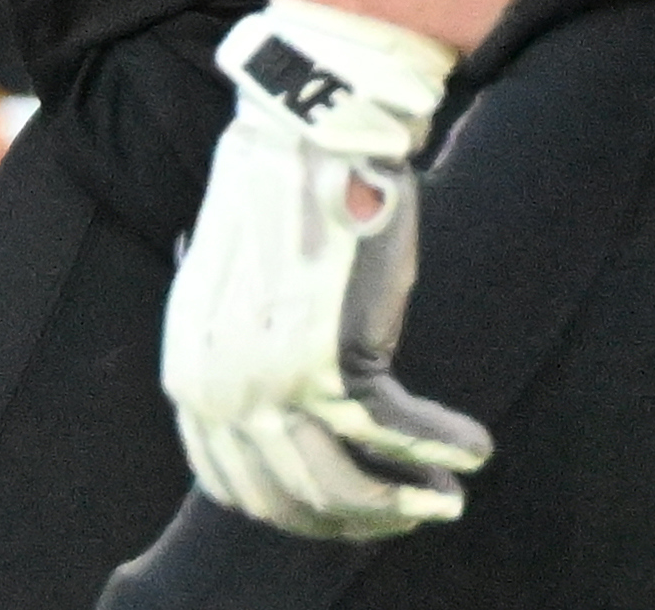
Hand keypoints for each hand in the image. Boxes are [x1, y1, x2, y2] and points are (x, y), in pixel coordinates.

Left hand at [160, 0, 492, 538]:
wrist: (304, 135)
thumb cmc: (280, 199)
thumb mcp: (228, 292)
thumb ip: (240, 355)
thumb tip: (283, 417)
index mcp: (183, 369)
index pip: (232, 484)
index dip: (296, 508)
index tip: (346, 510)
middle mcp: (215, 388)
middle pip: (288, 500)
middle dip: (354, 520)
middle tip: (407, 512)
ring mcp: (266, 382)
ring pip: (342, 487)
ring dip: (401, 502)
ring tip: (442, 497)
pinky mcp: (328, 363)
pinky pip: (394, 437)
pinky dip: (440, 450)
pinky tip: (471, 448)